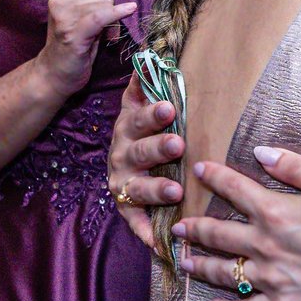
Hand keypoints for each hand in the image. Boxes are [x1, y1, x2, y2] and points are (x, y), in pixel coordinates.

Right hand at [37, 0, 135, 95]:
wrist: (56, 73)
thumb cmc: (75, 42)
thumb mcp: (87, 12)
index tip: (104, 15)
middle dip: (110, 10)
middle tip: (103, 30)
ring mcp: (63, 15)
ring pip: (105, 4)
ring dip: (112, 22)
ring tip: (102, 37)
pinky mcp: (72, 32)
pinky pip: (102, 15)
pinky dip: (118, 13)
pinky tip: (129, 10)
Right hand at [107, 79, 183, 260]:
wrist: (124, 162)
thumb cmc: (145, 130)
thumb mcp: (141, 105)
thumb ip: (145, 85)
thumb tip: (152, 54)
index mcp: (129, 128)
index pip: (138, 117)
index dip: (151, 113)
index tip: (169, 107)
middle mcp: (122, 155)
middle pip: (139, 151)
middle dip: (158, 148)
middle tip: (178, 144)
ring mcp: (123, 183)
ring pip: (138, 188)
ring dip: (156, 189)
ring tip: (176, 191)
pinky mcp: (127, 209)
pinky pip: (136, 224)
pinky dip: (147, 235)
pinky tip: (162, 247)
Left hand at [175, 147, 300, 300]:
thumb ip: (296, 167)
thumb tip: (260, 152)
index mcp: (277, 212)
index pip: (234, 189)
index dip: (213, 177)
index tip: (199, 169)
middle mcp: (266, 246)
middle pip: (217, 234)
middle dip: (193, 228)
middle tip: (178, 226)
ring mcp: (271, 279)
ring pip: (222, 272)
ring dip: (199, 265)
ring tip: (184, 260)